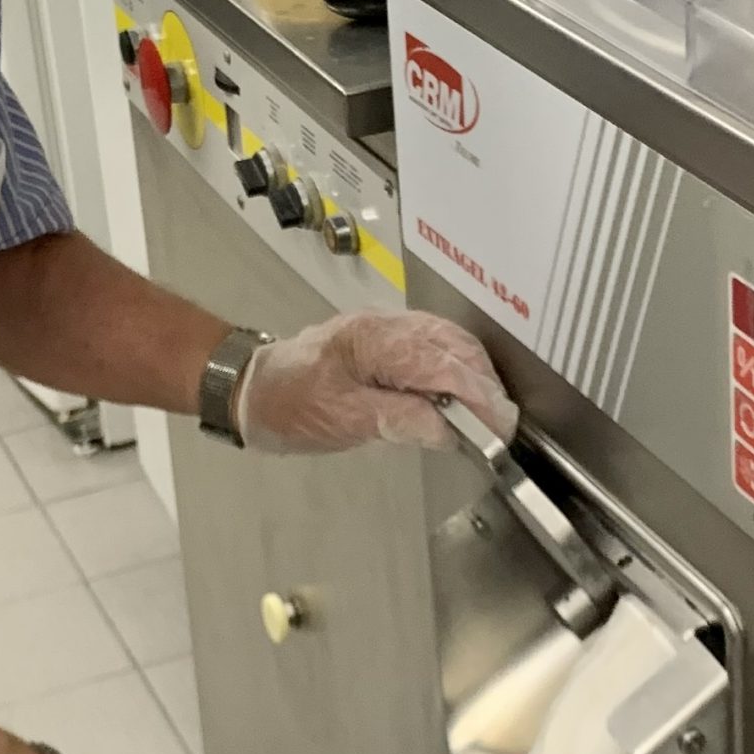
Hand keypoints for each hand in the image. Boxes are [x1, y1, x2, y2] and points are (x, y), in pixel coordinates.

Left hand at [233, 310, 515, 454]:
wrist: (251, 388)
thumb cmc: (290, 404)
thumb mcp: (343, 420)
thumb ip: (399, 419)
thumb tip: (450, 429)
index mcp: (375, 340)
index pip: (442, 364)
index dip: (478, 396)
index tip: (501, 427)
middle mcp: (387, 324)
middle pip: (454, 346)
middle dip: (484, 385)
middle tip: (502, 426)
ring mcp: (387, 327)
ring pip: (448, 343)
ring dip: (474, 377)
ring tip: (488, 416)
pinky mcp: (386, 339)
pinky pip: (434, 347)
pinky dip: (456, 370)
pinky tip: (460, 397)